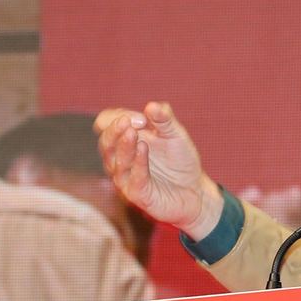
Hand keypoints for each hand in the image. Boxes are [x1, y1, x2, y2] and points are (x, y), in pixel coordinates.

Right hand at [94, 101, 223, 238]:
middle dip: (114, 130)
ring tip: (133, 133)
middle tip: (126, 122)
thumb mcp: (176, 135)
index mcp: (125, 139)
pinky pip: (133, 178)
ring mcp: (126, 177)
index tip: (141, 117)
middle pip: (105, 142)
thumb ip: (165, 120)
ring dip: (124, 145)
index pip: (106, 123)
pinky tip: (143, 148)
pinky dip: (138, 162)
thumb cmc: (180, 162)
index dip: (116, 117)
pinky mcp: (137, 194)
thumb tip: (152, 105)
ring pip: (115, 161)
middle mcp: (121, 158)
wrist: (194, 192)